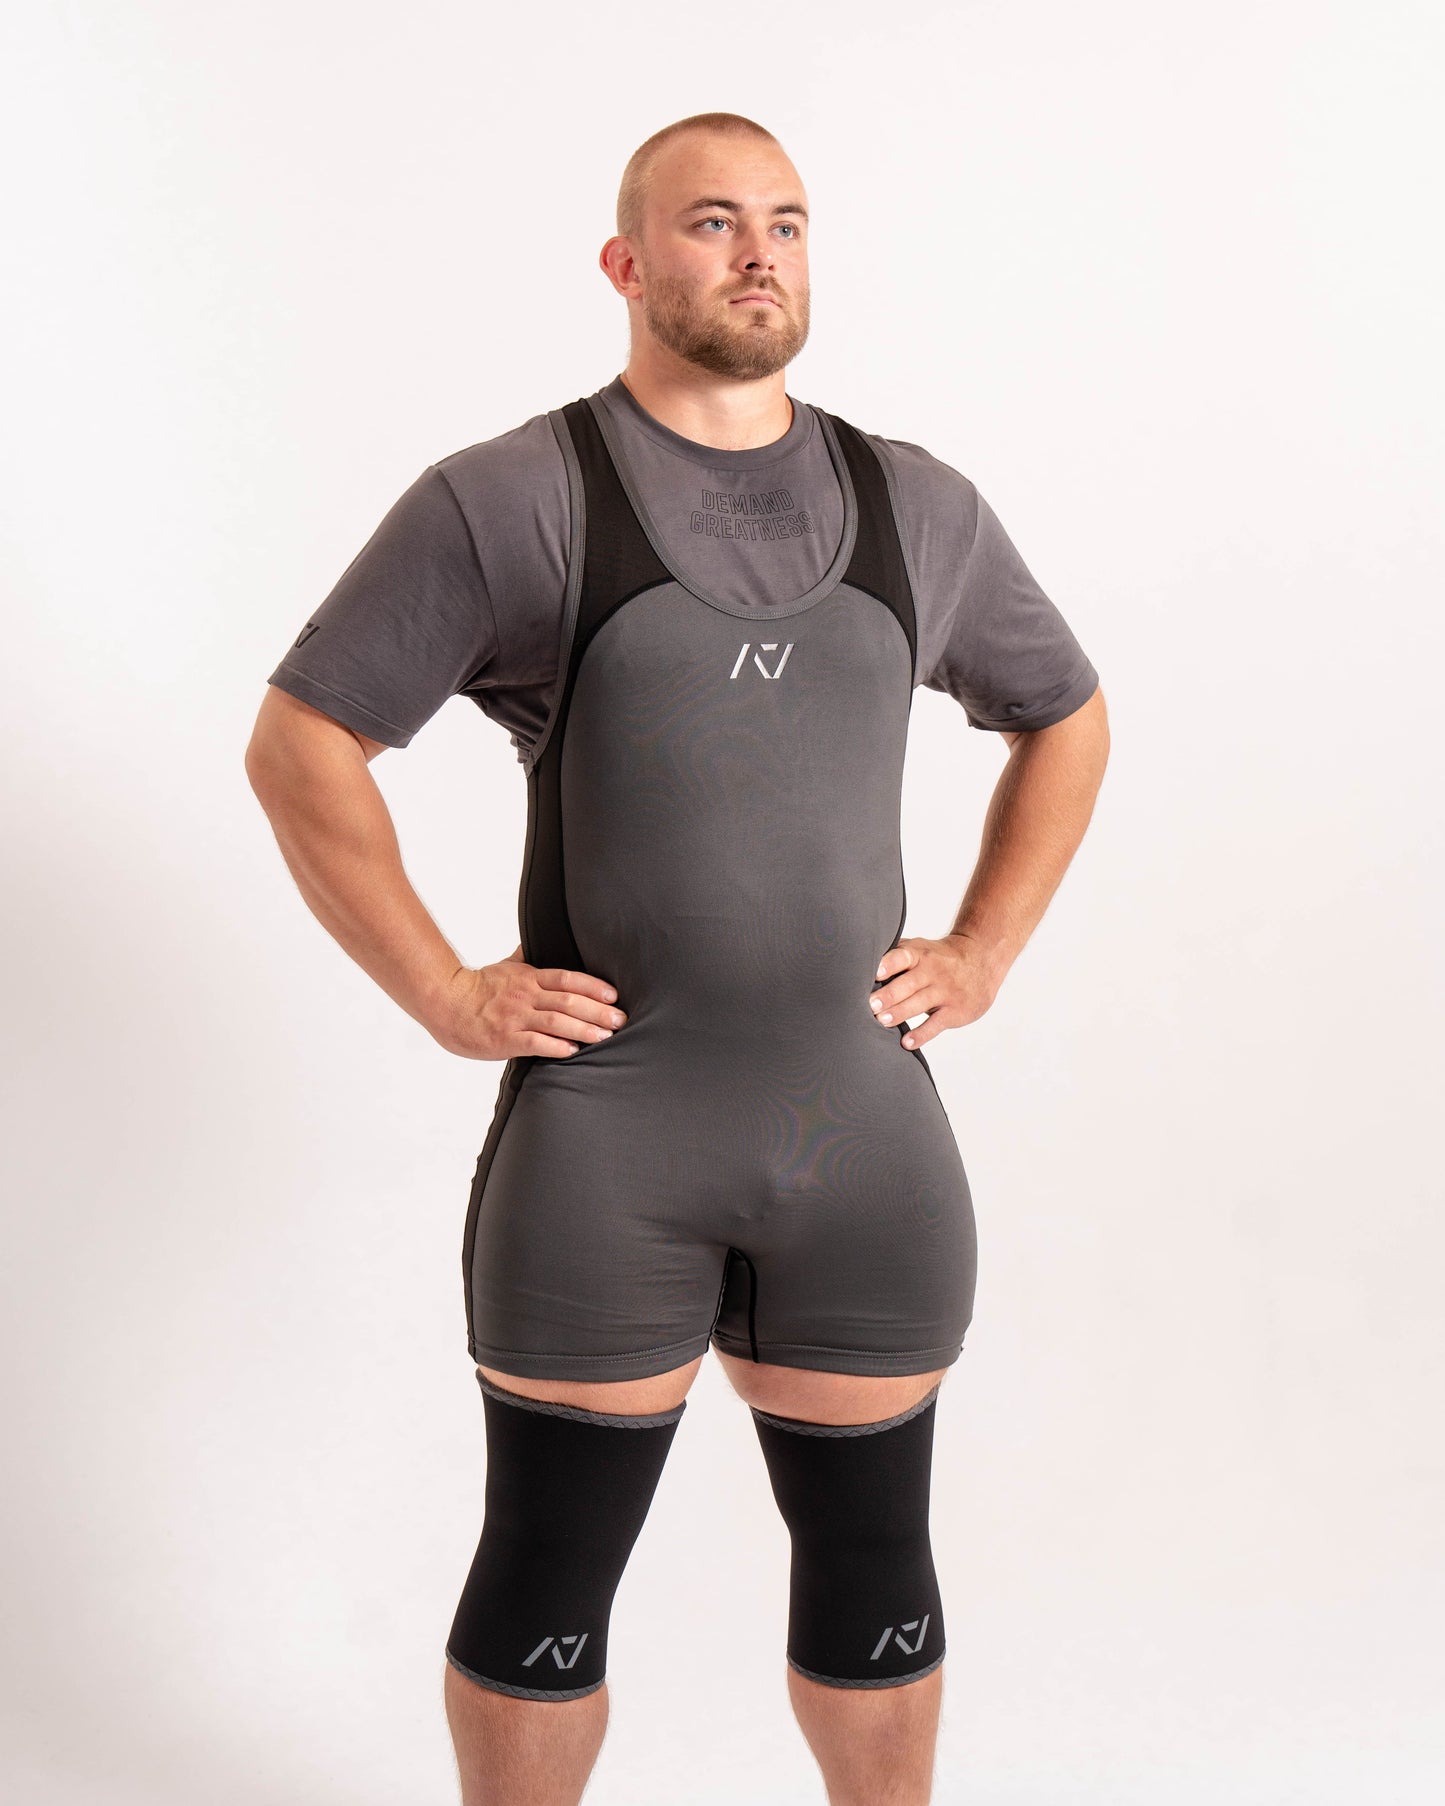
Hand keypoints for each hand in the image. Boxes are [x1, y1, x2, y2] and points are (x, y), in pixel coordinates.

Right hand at [429, 944, 626, 1060]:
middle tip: (621, 1020)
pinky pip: (536, 1043)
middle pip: (569, 1001)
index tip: (614, 995)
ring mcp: (516, 1017)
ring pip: (557, 1022)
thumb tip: (542, 937)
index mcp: (529, 977)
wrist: (446, 1004)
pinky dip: (556, 1046)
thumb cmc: (478, 987)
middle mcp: (526, 995)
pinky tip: (573, 1051)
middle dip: (598, 1011)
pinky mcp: (506, 1039)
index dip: (593, 986)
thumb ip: (528, 956)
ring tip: (605, 1037)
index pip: (568, 978)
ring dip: (584, 1029)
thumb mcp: (507, 966)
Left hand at [868, 933, 1004, 1050]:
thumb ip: (894, 956)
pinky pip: (936, 1025)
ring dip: (899, 1013)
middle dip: (888, 995)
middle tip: (869, 1005)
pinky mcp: (955, 1011)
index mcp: (919, 954)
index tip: (875, 973)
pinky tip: (907, 1042)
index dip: (889, 964)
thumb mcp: (920, 948)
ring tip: (881, 1021)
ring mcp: (945, 991)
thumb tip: (857, 965)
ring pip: (919, 1004)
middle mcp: (932, 971)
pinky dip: (921, 1034)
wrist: (981, 960)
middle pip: (907, 984)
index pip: (903, 957)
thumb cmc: (938, 957)